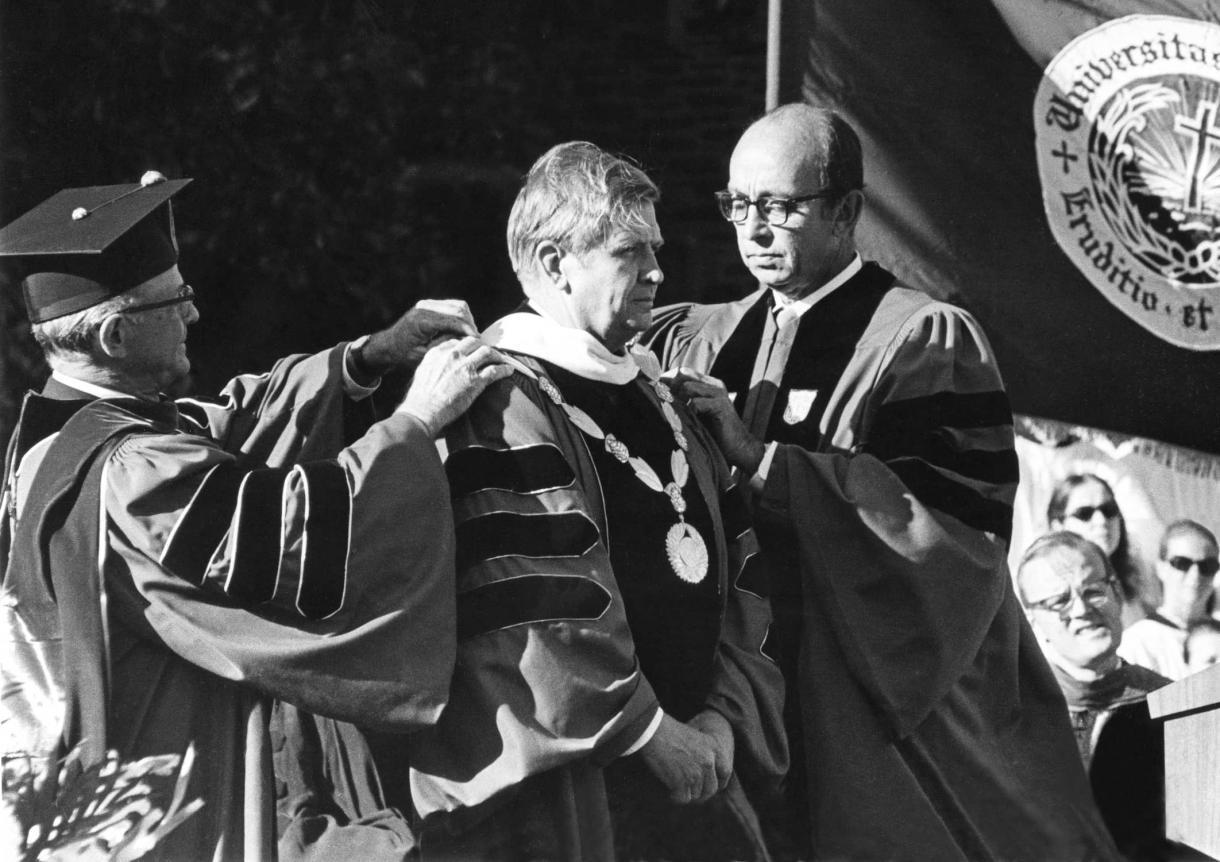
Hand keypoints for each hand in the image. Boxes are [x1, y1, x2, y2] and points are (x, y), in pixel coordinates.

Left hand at [360, 299, 479, 375]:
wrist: (388, 346)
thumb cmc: (404, 355)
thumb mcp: (425, 355)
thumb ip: (444, 345)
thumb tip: (465, 340)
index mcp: (422, 320)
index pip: (454, 320)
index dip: (469, 331)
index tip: (479, 342)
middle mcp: (425, 307)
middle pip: (459, 309)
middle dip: (471, 325)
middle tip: (477, 341)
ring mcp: (428, 304)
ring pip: (459, 306)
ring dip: (467, 320)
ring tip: (469, 337)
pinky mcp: (431, 305)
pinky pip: (453, 307)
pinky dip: (461, 318)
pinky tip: (461, 332)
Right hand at [397, 336, 511, 435]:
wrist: (423, 412)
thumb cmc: (419, 398)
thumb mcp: (422, 372)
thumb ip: (433, 364)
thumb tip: (439, 365)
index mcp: (438, 352)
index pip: (457, 341)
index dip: (467, 345)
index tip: (472, 350)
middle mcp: (452, 356)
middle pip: (474, 342)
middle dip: (482, 346)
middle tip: (488, 353)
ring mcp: (465, 367)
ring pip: (487, 352)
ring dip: (496, 355)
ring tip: (501, 359)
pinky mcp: (476, 381)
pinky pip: (495, 370)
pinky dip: (504, 369)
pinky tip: (509, 370)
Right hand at [637, 713, 719, 804]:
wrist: (651, 730)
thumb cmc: (668, 732)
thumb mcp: (695, 738)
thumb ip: (704, 754)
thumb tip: (706, 774)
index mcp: (715, 747)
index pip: (726, 772)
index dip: (719, 782)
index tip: (710, 787)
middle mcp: (709, 761)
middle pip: (711, 789)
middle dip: (700, 793)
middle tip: (688, 791)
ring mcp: (696, 773)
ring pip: (695, 795)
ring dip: (685, 793)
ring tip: (674, 785)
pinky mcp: (682, 782)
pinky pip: (682, 798)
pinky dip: (674, 796)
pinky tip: (668, 790)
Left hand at [666, 368, 764, 472]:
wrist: (738, 448)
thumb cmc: (714, 433)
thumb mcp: (695, 413)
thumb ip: (682, 402)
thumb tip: (658, 396)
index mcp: (707, 384)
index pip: (681, 372)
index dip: (666, 379)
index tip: (654, 392)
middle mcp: (714, 385)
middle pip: (683, 373)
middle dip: (668, 386)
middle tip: (662, 402)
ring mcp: (719, 394)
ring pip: (688, 386)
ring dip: (678, 401)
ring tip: (677, 414)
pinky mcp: (721, 406)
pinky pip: (697, 403)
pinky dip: (689, 412)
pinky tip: (690, 422)